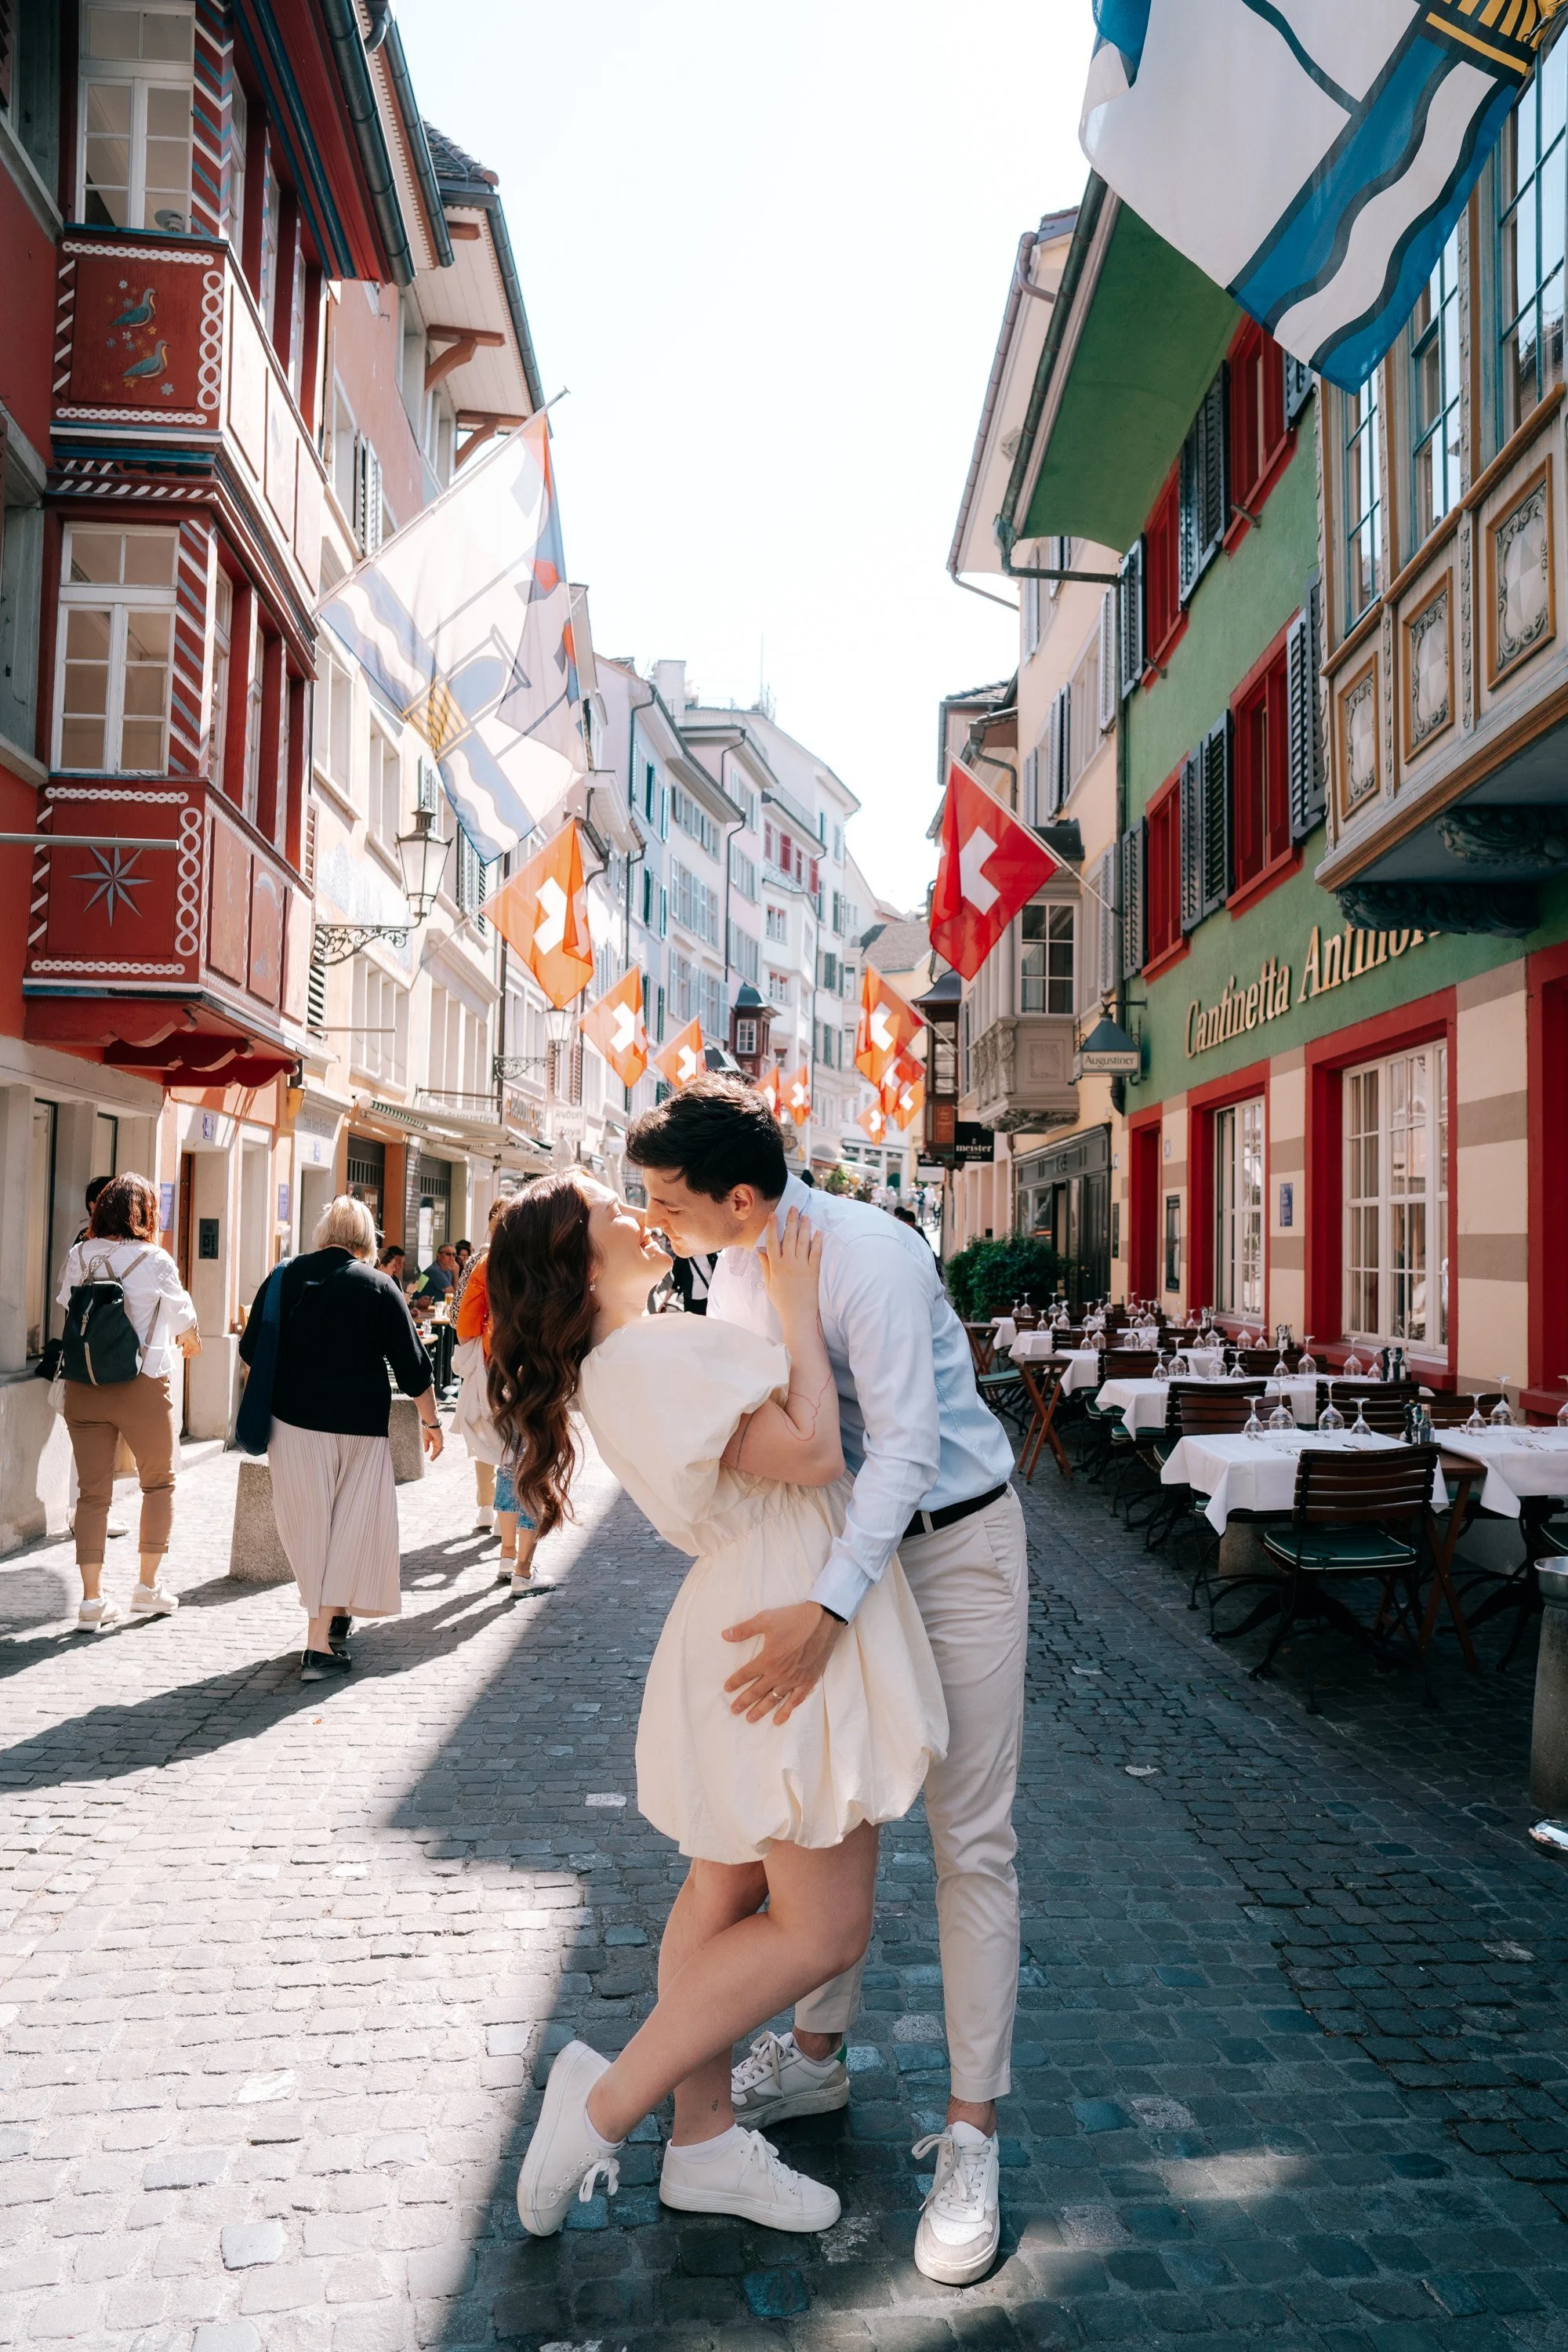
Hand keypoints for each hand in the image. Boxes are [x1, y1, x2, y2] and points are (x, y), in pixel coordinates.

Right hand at [177, 1329, 200, 1358]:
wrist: (188, 1332)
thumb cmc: (184, 1334)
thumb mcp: (180, 1340)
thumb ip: (179, 1344)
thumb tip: (178, 1347)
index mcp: (188, 1340)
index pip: (187, 1347)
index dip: (185, 1351)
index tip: (183, 1354)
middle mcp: (192, 1341)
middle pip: (191, 1349)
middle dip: (187, 1353)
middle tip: (184, 1356)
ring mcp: (196, 1343)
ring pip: (194, 1350)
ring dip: (191, 1354)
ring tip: (187, 1356)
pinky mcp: (198, 1344)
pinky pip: (199, 1350)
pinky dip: (196, 1353)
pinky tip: (192, 1355)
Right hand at [420, 1417, 443, 1457]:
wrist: (429, 1423)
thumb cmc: (427, 1429)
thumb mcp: (425, 1439)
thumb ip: (427, 1445)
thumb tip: (426, 1451)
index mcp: (435, 1440)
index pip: (435, 1448)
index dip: (433, 1454)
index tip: (431, 1458)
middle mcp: (438, 1440)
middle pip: (438, 1450)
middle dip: (435, 1455)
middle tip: (431, 1459)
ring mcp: (440, 1440)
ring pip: (439, 1449)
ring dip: (436, 1455)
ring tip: (432, 1458)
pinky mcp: (441, 1439)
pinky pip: (440, 1447)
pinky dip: (437, 1451)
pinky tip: (433, 1455)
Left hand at [722, 1601, 841, 1723]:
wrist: (823, 1621)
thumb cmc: (794, 1619)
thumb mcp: (765, 1620)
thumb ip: (744, 1630)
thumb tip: (724, 1635)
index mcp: (767, 1659)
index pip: (745, 1674)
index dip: (735, 1682)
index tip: (727, 1689)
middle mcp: (778, 1673)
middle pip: (756, 1691)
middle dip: (744, 1701)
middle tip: (734, 1710)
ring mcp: (794, 1680)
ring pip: (773, 1699)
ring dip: (761, 1710)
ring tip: (750, 1719)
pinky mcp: (808, 1681)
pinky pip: (795, 1701)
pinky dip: (786, 1711)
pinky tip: (779, 1720)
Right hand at [760, 1207, 821, 1321]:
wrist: (798, 1315)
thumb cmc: (782, 1301)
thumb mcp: (769, 1284)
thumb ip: (766, 1266)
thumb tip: (759, 1252)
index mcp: (776, 1266)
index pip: (773, 1241)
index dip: (773, 1227)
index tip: (774, 1215)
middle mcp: (788, 1263)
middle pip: (789, 1237)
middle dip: (791, 1221)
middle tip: (793, 1208)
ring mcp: (802, 1266)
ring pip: (803, 1242)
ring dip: (805, 1227)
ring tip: (806, 1216)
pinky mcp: (813, 1271)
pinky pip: (816, 1253)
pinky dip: (817, 1242)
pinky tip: (818, 1232)